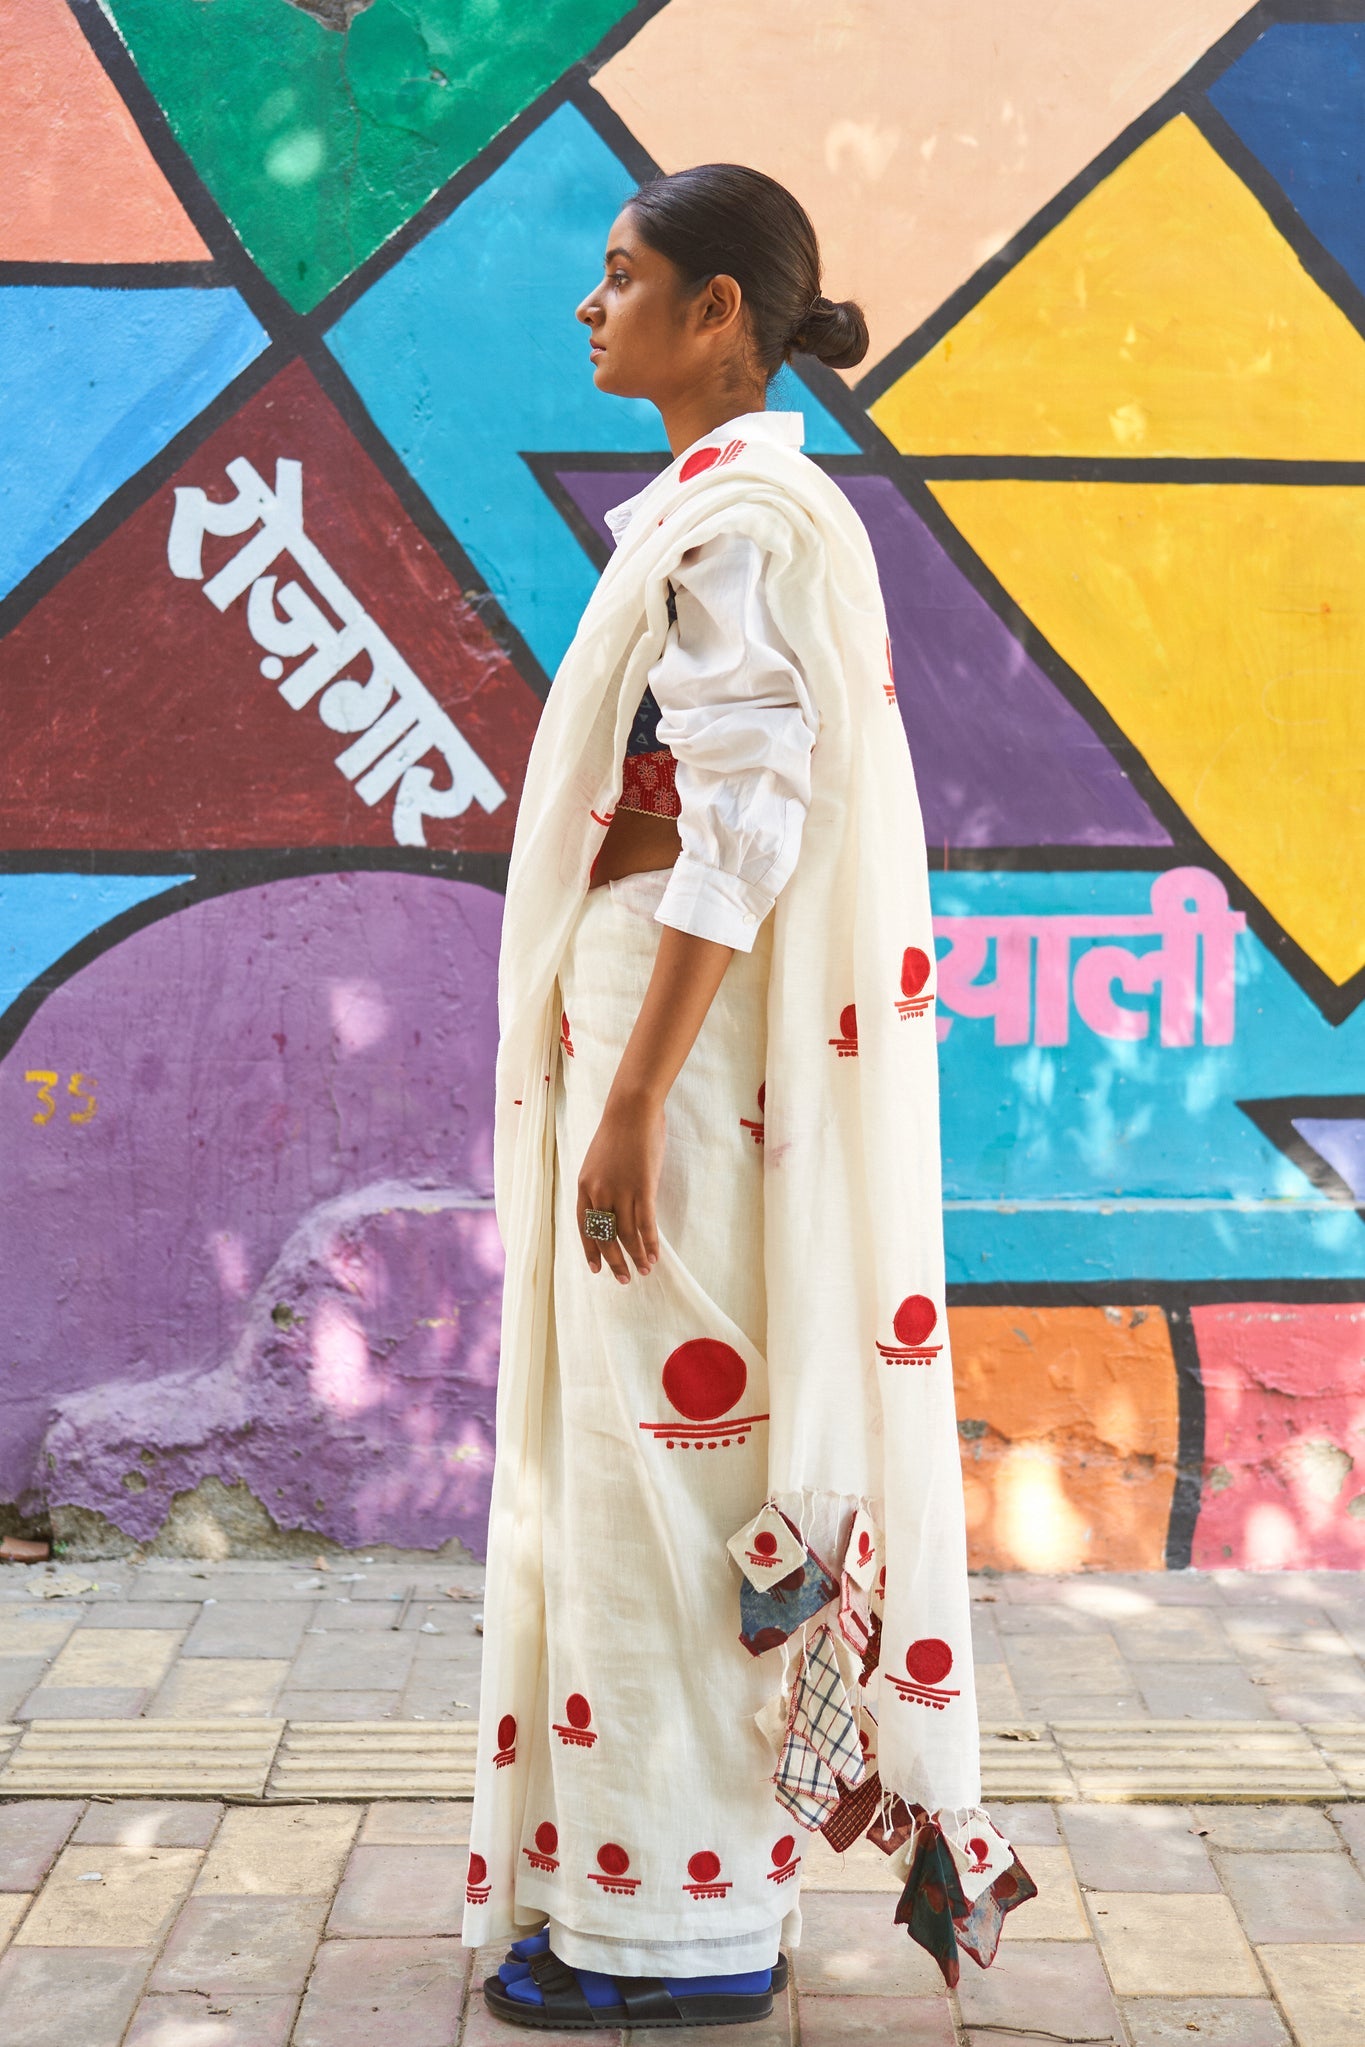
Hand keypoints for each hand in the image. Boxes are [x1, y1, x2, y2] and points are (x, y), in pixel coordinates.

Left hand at [577, 1092, 664, 1282]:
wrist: (631, 1109)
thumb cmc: (619, 1132)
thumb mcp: (598, 1161)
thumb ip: (602, 1186)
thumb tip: (613, 1207)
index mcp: (585, 1186)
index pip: (585, 1227)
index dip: (591, 1249)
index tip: (596, 1268)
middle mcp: (599, 1192)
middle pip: (605, 1236)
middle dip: (614, 1261)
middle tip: (624, 1278)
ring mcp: (621, 1191)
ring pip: (627, 1234)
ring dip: (636, 1256)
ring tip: (644, 1270)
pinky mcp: (643, 1188)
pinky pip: (646, 1224)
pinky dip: (650, 1244)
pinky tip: (654, 1255)